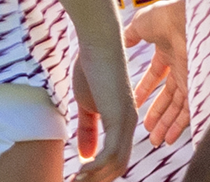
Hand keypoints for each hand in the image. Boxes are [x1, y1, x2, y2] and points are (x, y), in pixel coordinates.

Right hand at [72, 40, 135, 181]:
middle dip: (97, 180)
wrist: (97, 41)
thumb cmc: (91, 66)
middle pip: (118, 167)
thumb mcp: (86, 104)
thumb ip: (87, 129)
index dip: (99, 173)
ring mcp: (127, 121)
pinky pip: (112, 153)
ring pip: (116, 164)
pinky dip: (96, 166)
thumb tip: (85, 156)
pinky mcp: (120, 116)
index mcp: (124, 121)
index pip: (117, 159)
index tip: (79, 179)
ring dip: (94, 177)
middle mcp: (130, 124)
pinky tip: (81, 170)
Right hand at [124, 0, 189, 144]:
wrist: (184, 19)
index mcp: (167, 49)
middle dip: (157, 114)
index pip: (156, 75)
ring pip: (177, 107)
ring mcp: (189, 77)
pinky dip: (178, 126)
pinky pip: (188, 112)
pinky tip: (169, 139)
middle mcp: (180, 65)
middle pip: (168, 96)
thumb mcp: (141, 24)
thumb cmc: (164, 17)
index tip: (135, 103)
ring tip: (155, 141)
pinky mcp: (195, 87)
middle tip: (147, 131)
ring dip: (165, 125)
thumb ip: (131, 35)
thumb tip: (121, 40)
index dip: (145, 90)